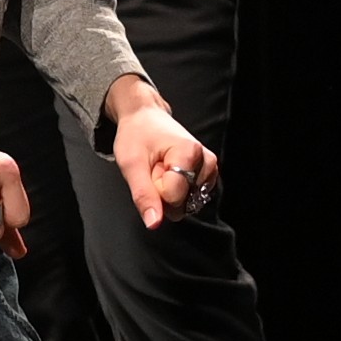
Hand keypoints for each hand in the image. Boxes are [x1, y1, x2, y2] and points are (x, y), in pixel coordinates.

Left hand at [107, 81, 222, 233]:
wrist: (144, 117)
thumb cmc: (137, 135)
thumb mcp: (131, 164)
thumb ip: (143, 196)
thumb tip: (154, 224)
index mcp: (189, 153)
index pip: (173, 197)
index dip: (155, 189)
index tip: (149, 168)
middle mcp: (206, 161)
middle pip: (182, 203)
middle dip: (162, 193)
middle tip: (153, 169)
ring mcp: (209, 169)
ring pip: (187, 203)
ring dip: (169, 193)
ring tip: (161, 169)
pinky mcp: (208, 174)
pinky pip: (191, 199)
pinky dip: (177, 192)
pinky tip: (170, 173)